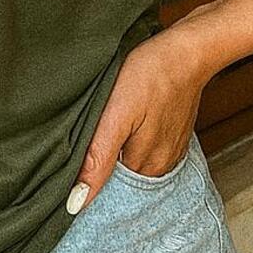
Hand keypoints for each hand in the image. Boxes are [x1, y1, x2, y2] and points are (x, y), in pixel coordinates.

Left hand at [66, 25, 210, 214]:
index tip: (64, 180)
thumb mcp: (117, 114)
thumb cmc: (151, 74)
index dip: (84, 190)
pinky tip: (122, 130)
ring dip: (114, 158)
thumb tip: (77, 202)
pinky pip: (144, 152)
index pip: (106, 195)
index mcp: (144, 167)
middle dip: (97, 173)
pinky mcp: (171, 137)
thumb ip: (98, 158)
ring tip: (98, 138)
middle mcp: (159, 167)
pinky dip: (129, 146)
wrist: (188, 50)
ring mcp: (169, 152)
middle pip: (119, 182)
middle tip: (77, 151)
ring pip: (130, 167)